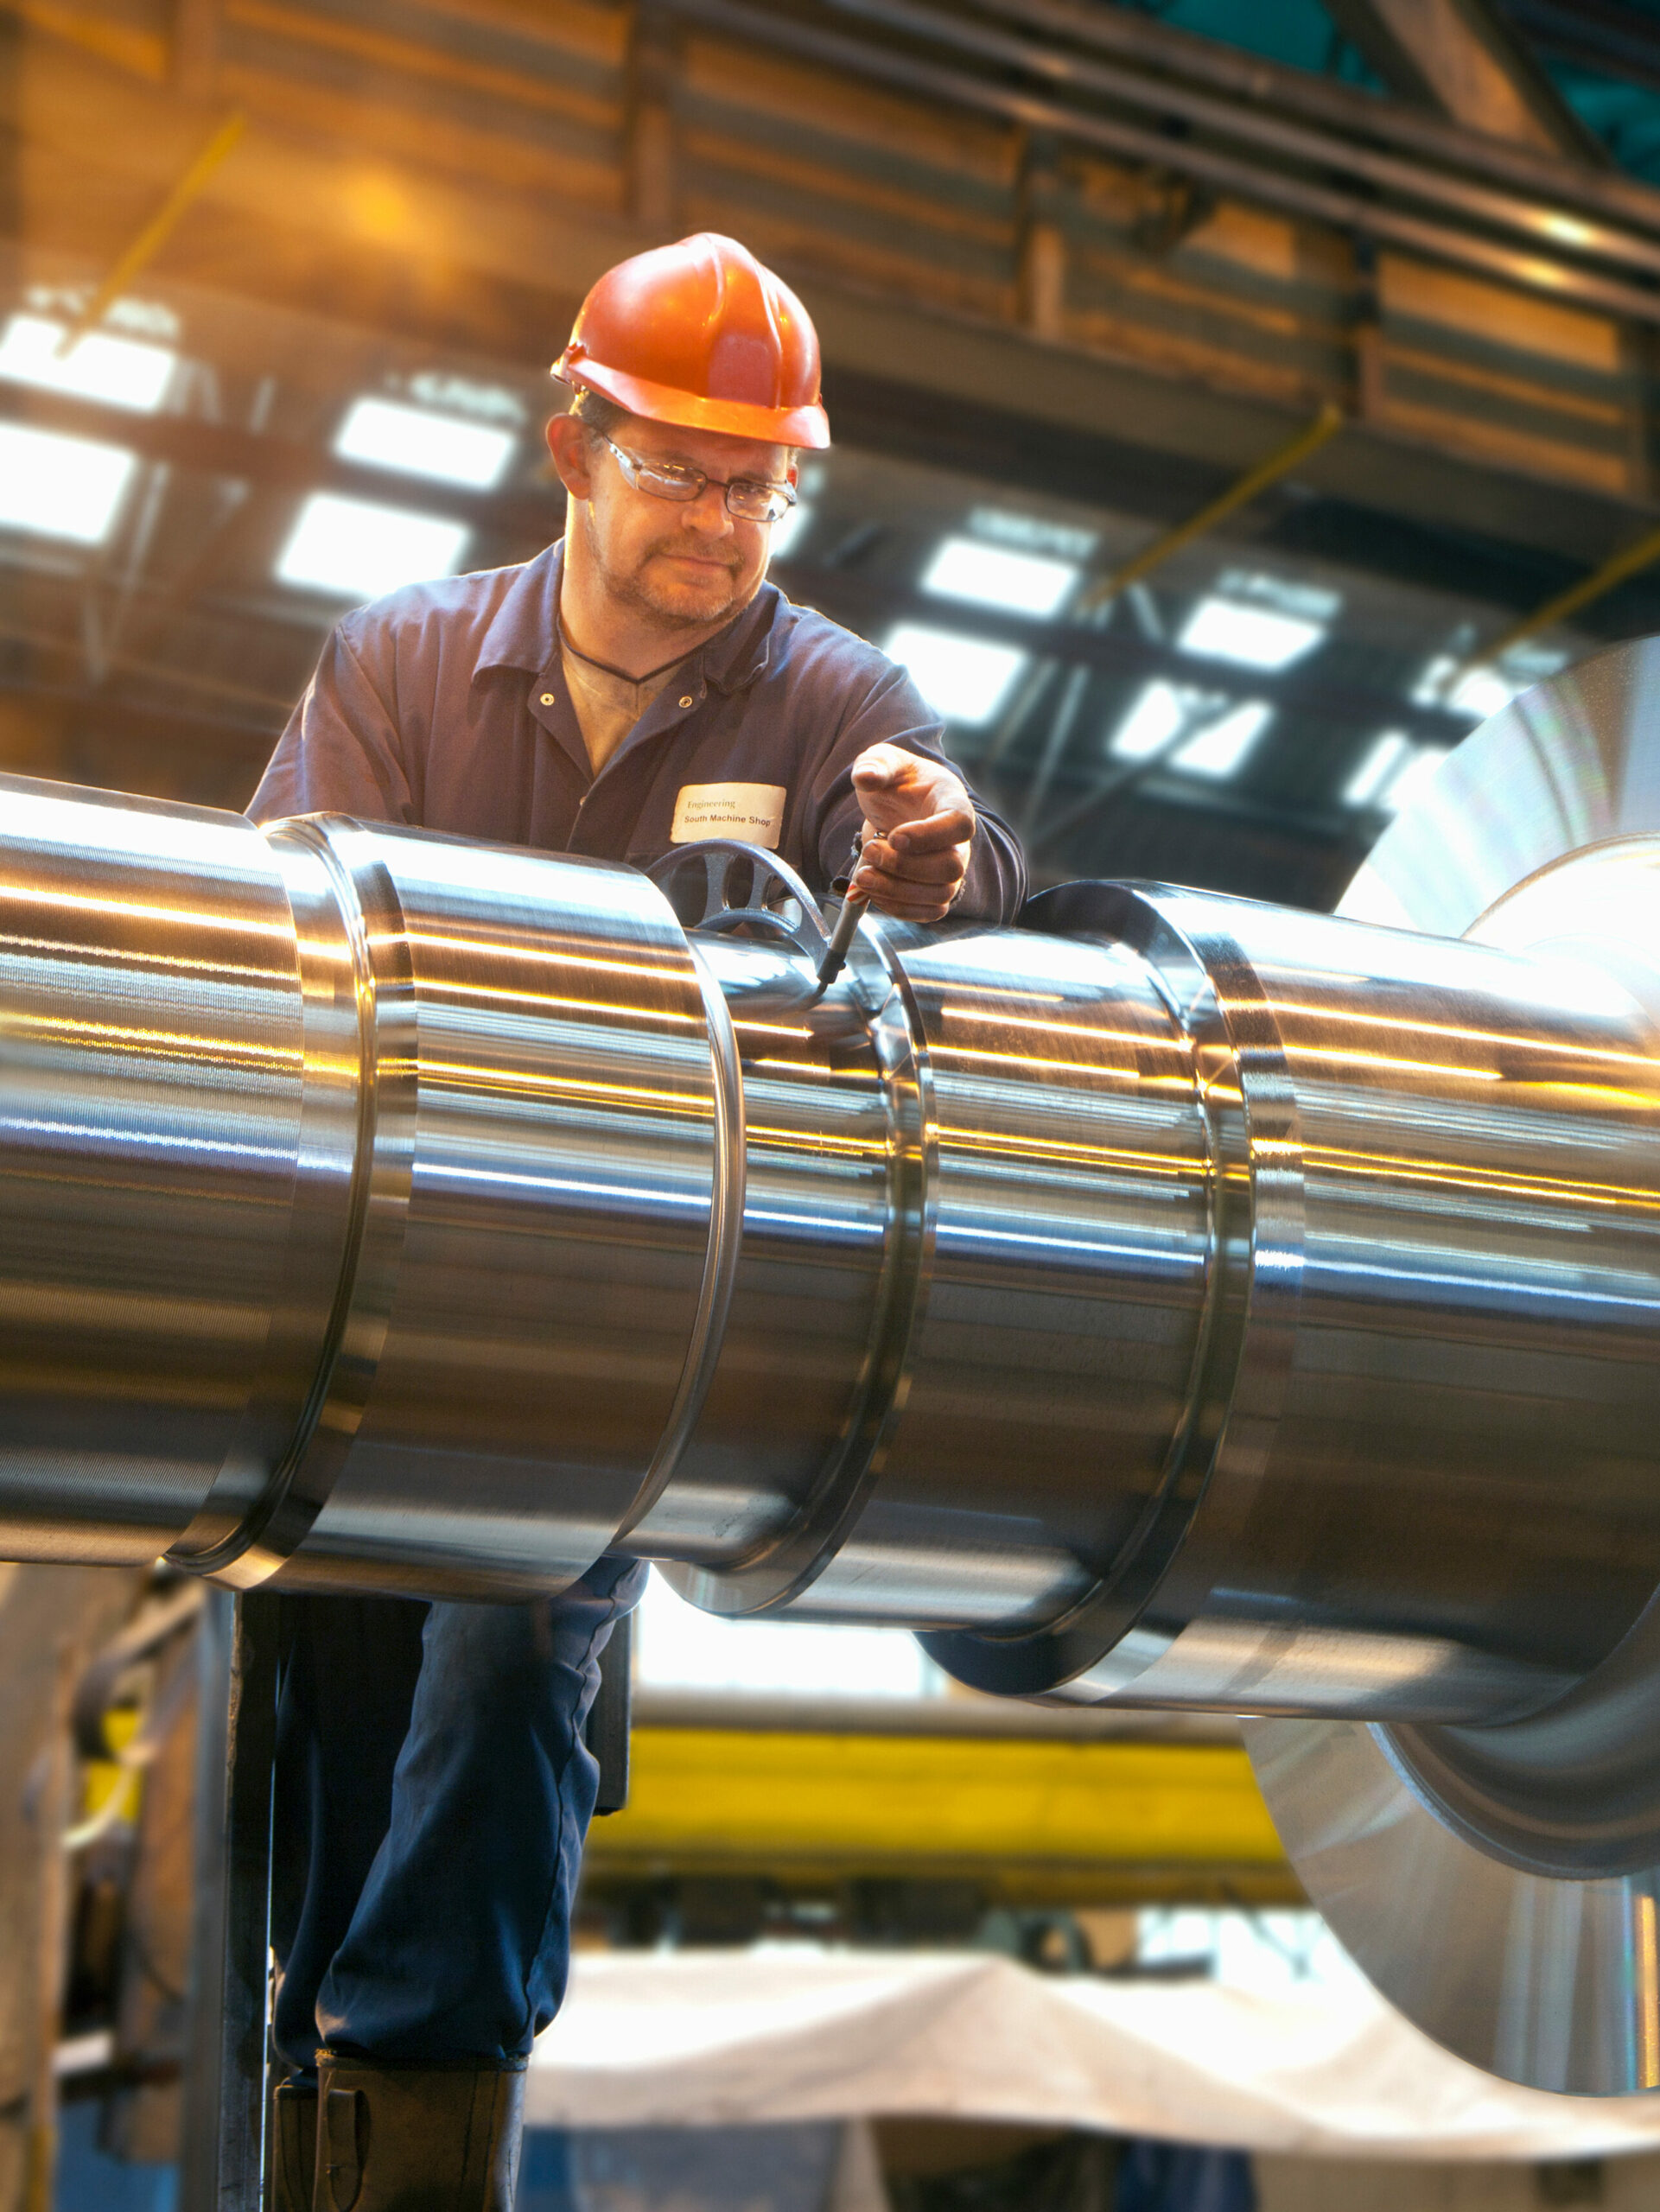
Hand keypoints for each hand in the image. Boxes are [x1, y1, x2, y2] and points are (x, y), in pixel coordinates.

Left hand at [848, 744, 974, 922]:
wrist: (897, 806)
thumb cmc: (897, 782)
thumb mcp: (883, 762)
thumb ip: (875, 765)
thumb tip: (865, 777)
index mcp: (952, 803)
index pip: (959, 825)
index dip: (928, 837)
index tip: (894, 836)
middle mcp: (959, 841)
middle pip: (951, 867)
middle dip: (904, 867)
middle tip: (870, 851)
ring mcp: (950, 870)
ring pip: (939, 894)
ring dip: (896, 891)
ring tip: (863, 875)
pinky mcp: (936, 891)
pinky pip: (929, 912)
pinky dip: (898, 908)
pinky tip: (872, 890)